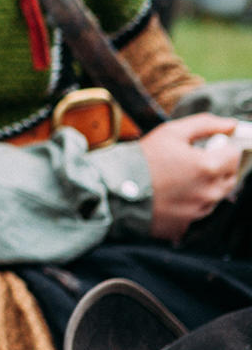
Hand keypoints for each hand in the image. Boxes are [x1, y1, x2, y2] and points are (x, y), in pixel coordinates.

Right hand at [139, 113, 243, 240]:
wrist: (115, 190)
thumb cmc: (142, 160)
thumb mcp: (171, 132)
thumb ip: (206, 124)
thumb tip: (231, 124)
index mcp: (210, 167)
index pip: (235, 154)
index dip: (221, 147)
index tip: (207, 146)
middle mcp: (209, 192)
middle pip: (229, 176)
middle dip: (217, 166)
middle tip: (191, 161)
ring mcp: (198, 210)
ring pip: (214, 195)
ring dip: (204, 185)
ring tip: (177, 178)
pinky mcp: (185, 225)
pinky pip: (196, 211)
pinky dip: (189, 203)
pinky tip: (171, 194)